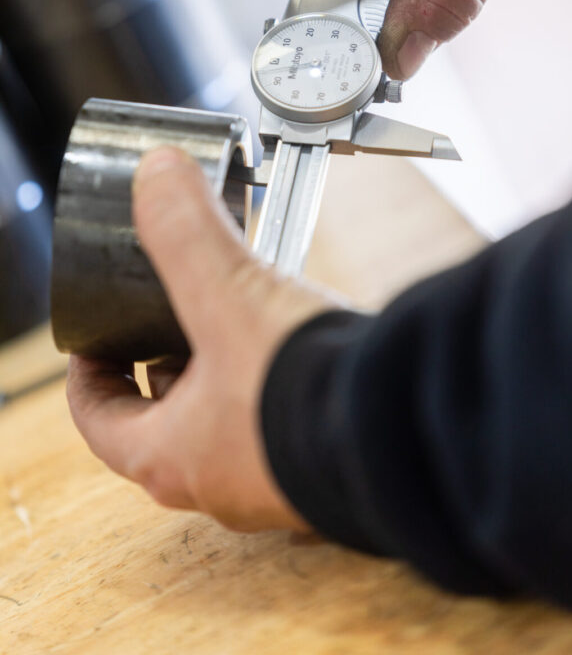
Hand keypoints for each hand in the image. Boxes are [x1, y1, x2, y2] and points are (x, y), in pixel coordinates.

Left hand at [67, 146, 344, 531]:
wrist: (401, 429)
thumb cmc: (301, 390)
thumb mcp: (227, 294)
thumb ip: (185, 230)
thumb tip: (157, 173)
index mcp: (170, 456)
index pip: (99, 422)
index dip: (88, 375)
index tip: (95, 342)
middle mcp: (219, 481)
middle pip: (166, 419)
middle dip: (165, 362)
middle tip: (169, 316)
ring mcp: (274, 482)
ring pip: (228, 422)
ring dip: (226, 371)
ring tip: (239, 315)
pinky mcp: (322, 469)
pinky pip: (283, 423)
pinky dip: (279, 384)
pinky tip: (302, 341)